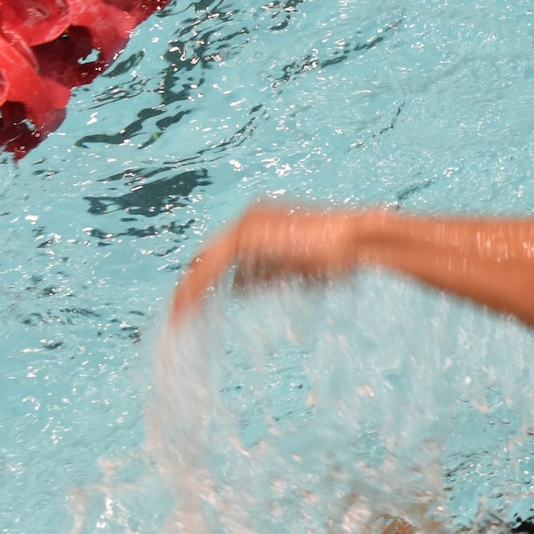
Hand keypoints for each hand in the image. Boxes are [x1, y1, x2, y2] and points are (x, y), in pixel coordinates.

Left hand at [168, 201, 369, 322]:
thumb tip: (235, 288)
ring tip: (177, 315)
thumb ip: (262, 275)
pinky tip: (188, 307)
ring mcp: (247, 224)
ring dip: (191, 289)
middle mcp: (248, 218)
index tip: (192, 301)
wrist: (357, 240)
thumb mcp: (292, 269)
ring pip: (206, 260)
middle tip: (176, 312)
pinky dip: (199, 287)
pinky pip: (214, 265)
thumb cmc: (336, 257)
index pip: (222, 252)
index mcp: (259, 222)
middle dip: (190, 284)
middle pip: (207, 253)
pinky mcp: (248, 236)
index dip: (204, 277)